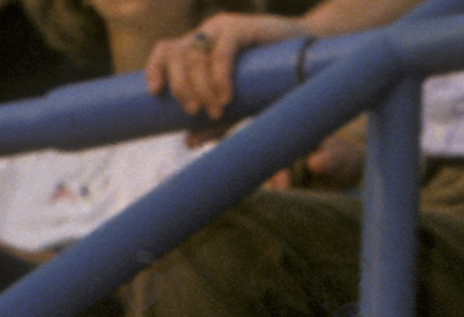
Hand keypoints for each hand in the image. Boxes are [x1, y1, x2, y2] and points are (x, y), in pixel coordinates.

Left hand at [144, 13, 300, 120]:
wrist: (308, 62)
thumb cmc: (270, 85)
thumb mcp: (239, 108)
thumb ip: (215, 124)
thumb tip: (188, 142)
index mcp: (198, 49)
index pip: (165, 51)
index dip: (155, 68)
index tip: (156, 94)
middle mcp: (206, 35)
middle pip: (176, 55)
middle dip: (182, 87)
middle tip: (197, 113)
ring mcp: (223, 29)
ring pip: (195, 54)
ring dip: (201, 86)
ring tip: (217, 111)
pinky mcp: (243, 28)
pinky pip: (222, 49)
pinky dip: (219, 74)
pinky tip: (226, 96)